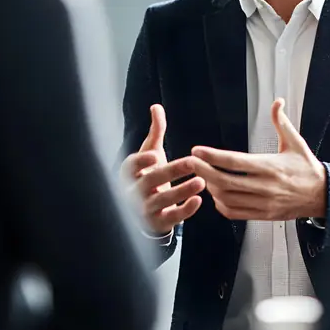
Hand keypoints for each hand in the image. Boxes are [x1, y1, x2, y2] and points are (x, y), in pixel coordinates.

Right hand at [122, 104, 204, 233]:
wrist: (146, 209)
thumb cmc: (148, 174)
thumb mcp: (150, 153)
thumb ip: (155, 132)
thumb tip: (156, 107)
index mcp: (129, 173)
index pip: (130, 166)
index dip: (140, 161)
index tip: (155, 155)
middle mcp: (133, 192)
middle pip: (150, 181)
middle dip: (171, 171)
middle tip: (192, 162)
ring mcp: (144, 209)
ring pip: (161, 200)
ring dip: (181, 191)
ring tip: (201, 182)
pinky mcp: (158, 222)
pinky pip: (171, 217)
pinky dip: (184, 210)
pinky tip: (198, 201)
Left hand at [190, 98, 325, 220]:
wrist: (322, 195)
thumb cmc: (307, 168)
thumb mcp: (296, 142)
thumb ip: (282, 122)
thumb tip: (277, 102)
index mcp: (270, 166)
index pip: (234, 161)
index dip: (212, 156)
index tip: (197, 150)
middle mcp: (264, 186)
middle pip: (224, 181)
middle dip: (203, 172)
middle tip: (191, 163)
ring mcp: (263, 203)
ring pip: (227, 198)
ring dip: (210, 188)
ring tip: (203, 176)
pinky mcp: (263, 215)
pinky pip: (235, 213)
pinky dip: (221, 205)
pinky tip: (217, 194)